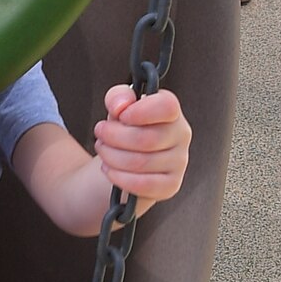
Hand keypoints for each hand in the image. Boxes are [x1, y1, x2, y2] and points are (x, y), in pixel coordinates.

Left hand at [92, 84, 191, 204]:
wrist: (127, 159)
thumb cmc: (127, 128)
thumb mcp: (118, 107)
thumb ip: (118, 97)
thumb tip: (121, 105)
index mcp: (171, 111)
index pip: (166, 106)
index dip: (139, 111)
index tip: (120, 115)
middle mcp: (180, 135)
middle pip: (146, 138)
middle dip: (114, 136)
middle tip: (100, 132)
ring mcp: (178, 162)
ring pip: (141, 162)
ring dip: (112, 156)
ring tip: (103, 150)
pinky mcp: (170, 185)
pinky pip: (143, 184)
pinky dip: (119, 177)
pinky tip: (109, 170)